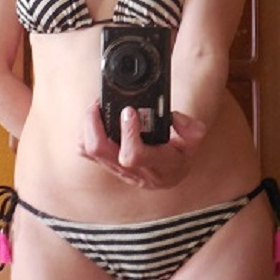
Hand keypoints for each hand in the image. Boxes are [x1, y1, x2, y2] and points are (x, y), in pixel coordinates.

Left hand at [77, 102, 205, 188]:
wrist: (170, 176)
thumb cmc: (180, 156)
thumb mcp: (194, 142)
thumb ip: (190, 128)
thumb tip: (173, 117)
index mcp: (157, 165)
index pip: (134, 154)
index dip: (128, 132)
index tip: (129, 110)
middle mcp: (133, 170)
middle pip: (101, 151)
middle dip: (95, 124)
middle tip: (100, 103)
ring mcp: (117, 169)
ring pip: (90, 151)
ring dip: (88, 127)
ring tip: (97, 109)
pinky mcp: (106, 165)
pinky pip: (86, 152)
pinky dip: (86, 133)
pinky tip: (96, 121)